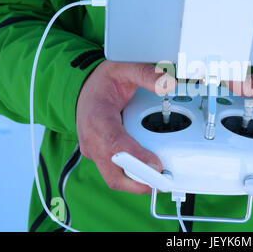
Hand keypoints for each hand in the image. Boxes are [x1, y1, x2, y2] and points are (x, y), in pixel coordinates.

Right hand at [76, 60, 175, 193]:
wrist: (84, 89)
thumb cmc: (102, 82)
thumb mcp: (124, 69)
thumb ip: (145, 75)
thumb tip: (168, 84)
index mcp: (97, 118)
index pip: (115, 144)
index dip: (136, 157)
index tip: (156, 165)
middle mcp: (92, 140)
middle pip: (114, 173)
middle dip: (140, 181)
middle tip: (165, 180)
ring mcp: (93, 151)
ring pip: (115, 178)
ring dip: (138, 183)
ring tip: (162, 178)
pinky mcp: (99, 157)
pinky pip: (115, 174)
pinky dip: (133, 177)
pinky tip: (151, 172)